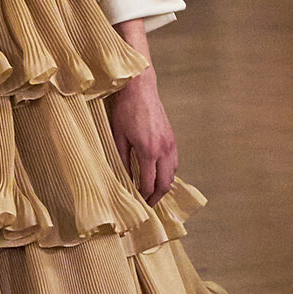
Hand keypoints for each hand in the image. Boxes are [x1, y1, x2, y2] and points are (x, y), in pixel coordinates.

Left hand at [108, 28, 177, 202]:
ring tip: (152, 194)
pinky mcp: (172, 138)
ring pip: (172, 174)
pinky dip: (168, 174)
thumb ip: (122, 160)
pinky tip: (159, 176)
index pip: (149, 184)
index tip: (136, 204)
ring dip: (164, 186)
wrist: (140, 87)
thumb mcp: (118, 136)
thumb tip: (123, 180)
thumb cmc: (126, 110)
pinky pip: (174, 163)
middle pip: (165, 184)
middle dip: (156, 198)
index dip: (143, 197)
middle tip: (146, 206)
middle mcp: (164, 149)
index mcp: (149, 151)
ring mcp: (171, 143)